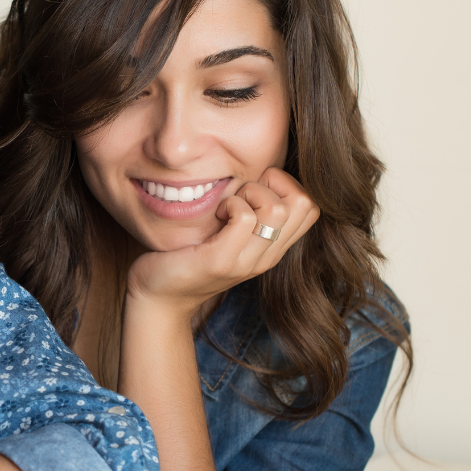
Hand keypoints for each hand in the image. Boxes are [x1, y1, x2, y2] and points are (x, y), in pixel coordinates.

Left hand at [126, 167, 318, 320]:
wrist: (159, 296)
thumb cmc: (188, 256)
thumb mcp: (230, 235)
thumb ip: (251, 214)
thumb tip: (260, 173)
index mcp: (273, 248)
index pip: (312, 207)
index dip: (287, 185)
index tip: (254, 191)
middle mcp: (267, 257)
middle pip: (304, 203)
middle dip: (273, 183)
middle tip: (243, 194)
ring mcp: (247, 262)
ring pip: (277, 210)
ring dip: (250, 193)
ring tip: (228, 205)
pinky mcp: (221, 261)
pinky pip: (244, 218)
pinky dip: (230, 204)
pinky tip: (215, 215)